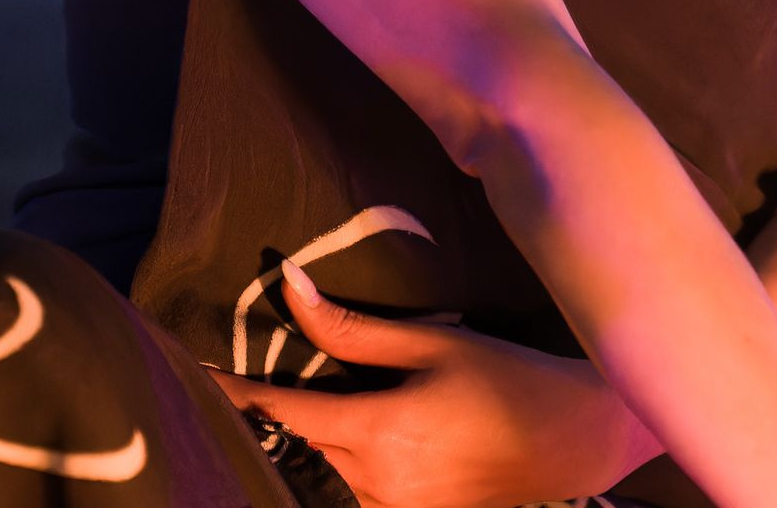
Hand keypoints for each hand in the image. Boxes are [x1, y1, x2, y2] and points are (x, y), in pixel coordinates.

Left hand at [210, 263, 657, 507]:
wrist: (576, 436)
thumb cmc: (507, 377)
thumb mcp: (431, 343)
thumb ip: (351, 329)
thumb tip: (288, 288)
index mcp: (377, 432)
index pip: (282, 413)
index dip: (237, 394)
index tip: (200, 376)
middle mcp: (378, 483)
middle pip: (303, 447)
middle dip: (281, 417)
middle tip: (257, 383)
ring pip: (330, 474)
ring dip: (318, 444)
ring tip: (322, 407)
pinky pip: (362, 494)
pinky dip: (350, 466)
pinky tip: (366, 439)